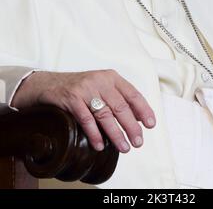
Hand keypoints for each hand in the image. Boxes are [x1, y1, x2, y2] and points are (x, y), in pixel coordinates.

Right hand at [11, 70, 155, 152]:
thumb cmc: (80, 88)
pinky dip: (95, 134)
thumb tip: (137, 118)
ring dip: (116, 134)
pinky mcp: (71, 98)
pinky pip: (86, 119)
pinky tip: (100, 145)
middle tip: (138, 142)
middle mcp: (100, 80)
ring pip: (105, 114)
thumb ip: (118, 98)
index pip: (132, 93)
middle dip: (132, 126)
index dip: (143, 110)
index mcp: (111, 77)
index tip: (150, 124)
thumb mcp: (101, 86)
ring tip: (124, 147)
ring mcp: (85, 89)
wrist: (49, 84)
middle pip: (121, 106)